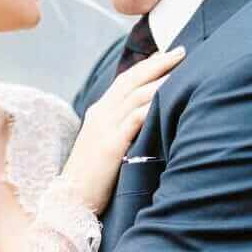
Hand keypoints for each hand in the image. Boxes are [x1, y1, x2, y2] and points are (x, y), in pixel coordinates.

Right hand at [61, 47, 185, 215]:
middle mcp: (101, 114)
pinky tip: (168, 98)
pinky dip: (151, 106)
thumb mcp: (106, 145)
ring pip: (135, 94)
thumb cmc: (93, 178)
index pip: (125, 80)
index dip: (146, 65)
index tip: (167, 54)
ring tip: (182, 69)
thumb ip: (122, 128)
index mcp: (99, 112)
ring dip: (160, 79)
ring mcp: (104, 128)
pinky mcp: (110, 145)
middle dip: (158, 63)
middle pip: (132, 79)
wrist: (70, 201)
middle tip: (181, 50)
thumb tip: (148, 118)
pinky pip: (134, 119)